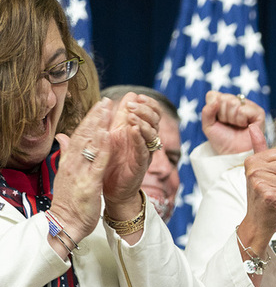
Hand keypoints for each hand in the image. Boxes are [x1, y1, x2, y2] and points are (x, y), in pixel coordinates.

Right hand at [49, 99, 112, 242]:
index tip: (99, 106)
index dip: (89, 120)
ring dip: (99, 125)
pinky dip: (102, 148)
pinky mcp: (89, 183)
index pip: (79, 136)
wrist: (65, 224)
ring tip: (108, 110)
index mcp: (69, 161)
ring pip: (89, 144)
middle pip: (84, 135)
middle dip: (95, 117)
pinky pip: (97, 162)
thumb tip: (62, 137)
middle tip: (106, 100)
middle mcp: (72, 163)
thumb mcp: (66, 174)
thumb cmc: (70, 202)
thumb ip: (66, 154)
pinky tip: (108, 135)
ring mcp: (79, 172)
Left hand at [102, 93, 161, 217]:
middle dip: (146, 110)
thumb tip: (119, 99)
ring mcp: (143, 154)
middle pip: (154, 121)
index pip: (150, 113)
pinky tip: (134, 130)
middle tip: (134, 103)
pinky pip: (144, 150)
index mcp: (137, 134)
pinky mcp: (140, 166)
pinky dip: (140, 139)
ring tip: (133, 114)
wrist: (109, 190)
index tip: (137, 96)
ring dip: (144, 122)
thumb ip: (116, 118)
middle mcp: (144, 142)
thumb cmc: (110, 164)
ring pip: (152, 134)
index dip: (147, 103)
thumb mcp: (111, 136)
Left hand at [201, 90, 266, 154]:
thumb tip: (215, 101)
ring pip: (233, 103)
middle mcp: (238, 101)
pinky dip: (241, 120)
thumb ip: (206, 111)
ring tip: (237, 126)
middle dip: (223, 115)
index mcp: (225, 102)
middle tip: (229, 125)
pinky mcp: (259, 113)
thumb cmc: (222, 140)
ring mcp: (249, 106)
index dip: (212, 109)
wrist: (233, 153)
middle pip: (224, 98)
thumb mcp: (208, 125)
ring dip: (232, 119)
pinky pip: (243, 110)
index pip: (213, 95)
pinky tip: (245, 126)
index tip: (218, 120)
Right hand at [239, 124, 275, 253]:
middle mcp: (253, 171)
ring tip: (275, 195)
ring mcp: (260, 184)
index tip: (269, 178)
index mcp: (251, 161)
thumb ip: (258, 148)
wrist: (257, 222)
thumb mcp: (258, 169)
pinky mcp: (269, 196)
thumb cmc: (261, 195)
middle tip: (273, 189)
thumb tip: (253, 126)